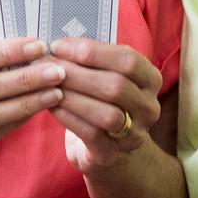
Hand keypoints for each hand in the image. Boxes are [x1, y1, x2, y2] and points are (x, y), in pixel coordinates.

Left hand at [45, 38, 163, 173]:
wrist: (109, 149)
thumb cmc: (102, 102)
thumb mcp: (105, 77)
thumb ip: (92, 60)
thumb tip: (59, 44)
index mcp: (150, 80)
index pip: (128, 60)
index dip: (92, 51)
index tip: (60, 46)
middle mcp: (149, 107)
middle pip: (116, 86)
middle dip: (77, 73)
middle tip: (47, 65)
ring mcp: (135, 133)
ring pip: (106, 113)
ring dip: (72, 96)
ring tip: (47, 85)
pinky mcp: (113, 154)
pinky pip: (91, 134)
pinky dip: (69, 117)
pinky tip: (51, 106)